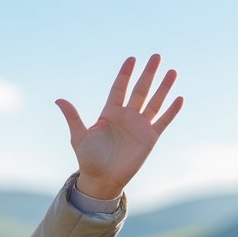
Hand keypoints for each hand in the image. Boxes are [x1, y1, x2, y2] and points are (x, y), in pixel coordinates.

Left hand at [55, 54, 181, 199]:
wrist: (102, 180)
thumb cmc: (88, 159)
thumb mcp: (79, 136)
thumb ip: (73, 116)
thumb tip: (58, 99)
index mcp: (109, 113)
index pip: (119, 88)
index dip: (125, 74)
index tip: (132, 59)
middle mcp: (126, 116)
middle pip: (140, 90)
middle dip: (148, 73)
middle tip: (156, 56)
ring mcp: (139, 126)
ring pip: (154, 102)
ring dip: (163, 87)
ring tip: (172, 71)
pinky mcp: (150, 138)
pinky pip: (163, 121)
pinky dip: (171, 111)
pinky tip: (179, 98)